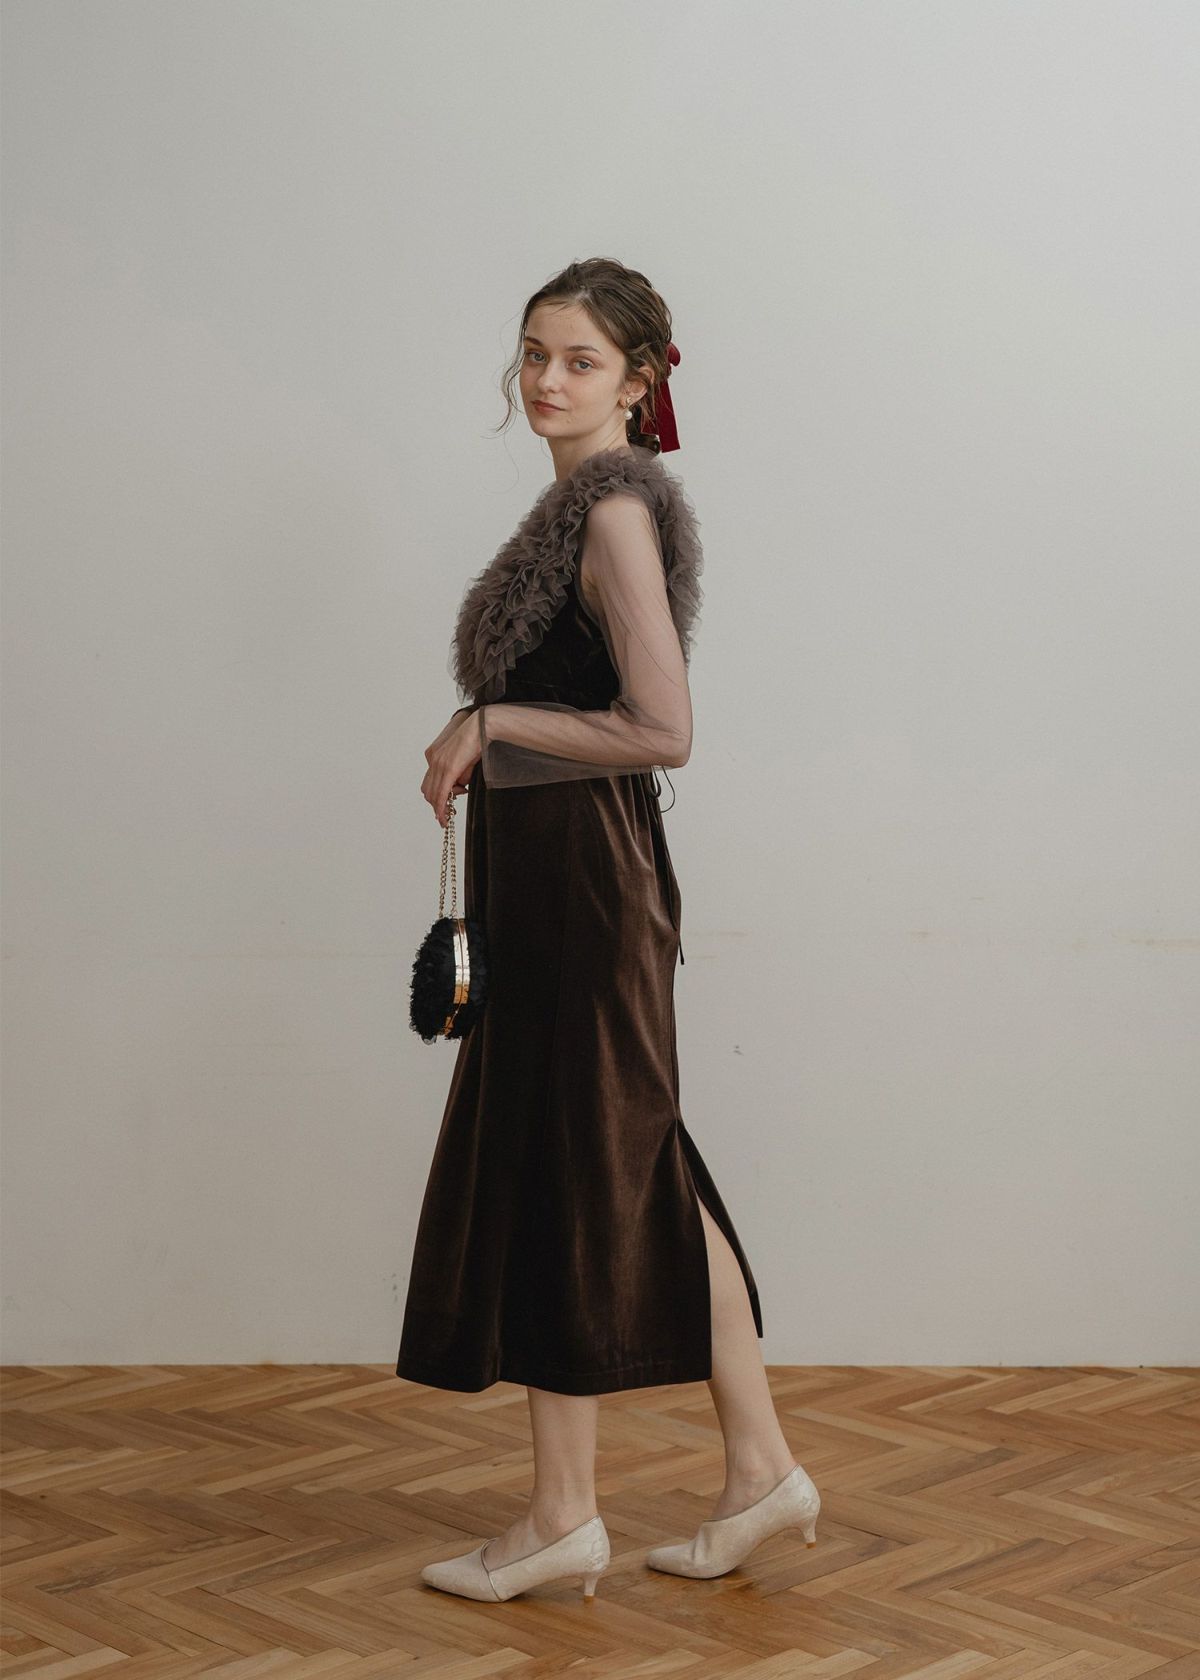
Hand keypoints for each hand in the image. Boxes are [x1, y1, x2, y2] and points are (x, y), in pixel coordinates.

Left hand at [422, 710, 481, 827]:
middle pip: (428, 790)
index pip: (429, 782)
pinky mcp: (448, 768)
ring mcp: (438, 763)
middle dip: (438, 804)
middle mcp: (432, 759)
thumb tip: (459, 787)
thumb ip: (459, 775)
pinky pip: (441, 793)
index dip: (435, 797)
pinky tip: (443, 816)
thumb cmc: (477, 741)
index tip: (443, 807)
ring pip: (432, 794)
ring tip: (454, 808)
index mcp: (434, 755)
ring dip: (441, 806)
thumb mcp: (465, 761)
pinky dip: (440, 807)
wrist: (481, 726)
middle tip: (450, 811)